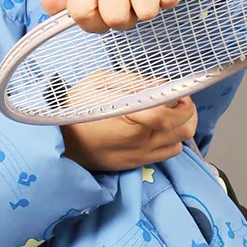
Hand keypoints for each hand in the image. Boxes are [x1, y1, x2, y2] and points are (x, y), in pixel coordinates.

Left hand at [40, 0, 195, 32]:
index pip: (81, 13)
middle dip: (126, 20)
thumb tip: (46, 3)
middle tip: (130, 5)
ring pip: (144, 10)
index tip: (106, 14)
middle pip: (114, 15)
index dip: (97, 24)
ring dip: (149, 10)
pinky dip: (169, 0)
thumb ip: (72, 1)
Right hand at [59, 69, 197, 171]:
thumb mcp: (98, 84)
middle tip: (176, 100)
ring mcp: (139, 156)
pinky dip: (171, 140)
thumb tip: (161, 84)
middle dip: (187, 111)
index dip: (180, 101)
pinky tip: (159, 129)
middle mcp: (139, 142)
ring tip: (169, 114)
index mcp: (129, 121)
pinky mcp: (136, 164)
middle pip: (183, 130)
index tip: (177, 90)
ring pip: (179, 143)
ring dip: (181, 127)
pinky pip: (167, 154)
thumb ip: (133, 82)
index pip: (169, 114)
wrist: (59, 142)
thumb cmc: (75, 110)